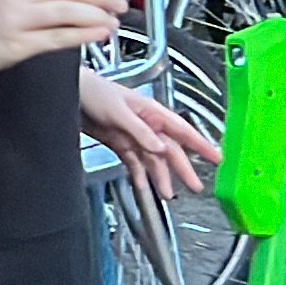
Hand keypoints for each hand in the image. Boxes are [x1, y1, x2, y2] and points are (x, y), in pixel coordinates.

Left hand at [79, 70, 219, 199]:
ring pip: (153, 160)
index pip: (182, 131)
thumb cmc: (93, 91)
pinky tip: (144, 186)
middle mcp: (145, 125)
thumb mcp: (119, 111)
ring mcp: (133, 135)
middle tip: (196, 185)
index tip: (216, 157)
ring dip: (160, 176)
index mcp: (151, 113)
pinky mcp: (119, 143)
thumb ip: (140, 130)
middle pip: (170, 150)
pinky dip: (139, 175)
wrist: (68, 92)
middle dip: (183, 168)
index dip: (201, 144)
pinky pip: (134, 162)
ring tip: (167, 193)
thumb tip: (160, 147)